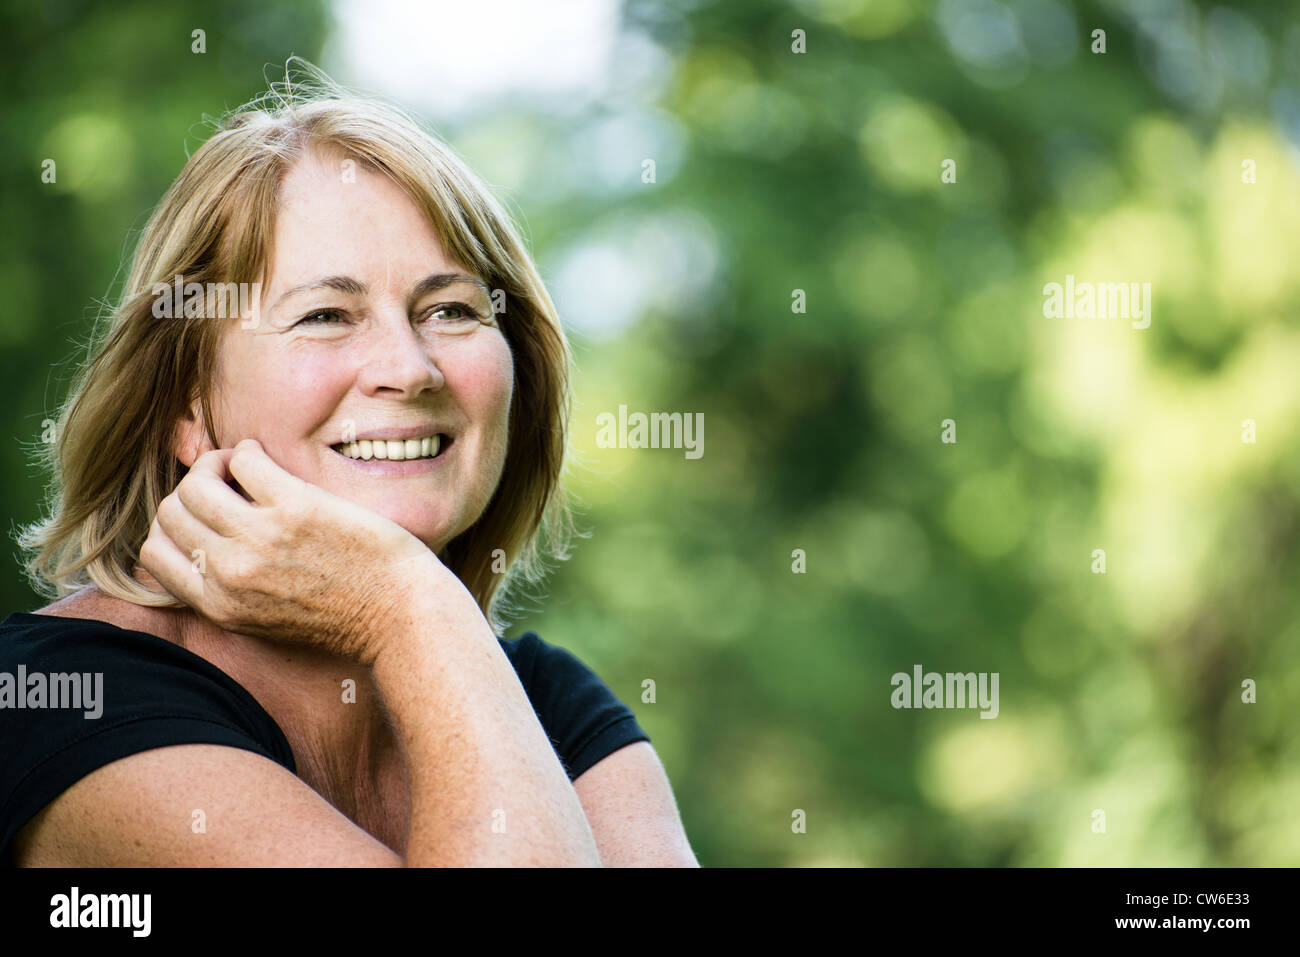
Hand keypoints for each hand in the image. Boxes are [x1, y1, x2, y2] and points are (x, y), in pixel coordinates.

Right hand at [138, 438, 442, 665]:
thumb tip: (188, 545)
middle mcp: (230, 574)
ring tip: (243, 467)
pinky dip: (248, 450)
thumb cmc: (344, 613)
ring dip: (215, 464)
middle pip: (172, 511)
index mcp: (219, 605)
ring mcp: (261, 539)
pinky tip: (266, 458)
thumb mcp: (265, 619)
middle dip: (194, 490)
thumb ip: (226, 590)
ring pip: (197, 482)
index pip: (155, 552)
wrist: (400, 616)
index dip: (177, 524)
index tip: (209, 514)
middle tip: (228, 483)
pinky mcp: (297, 508)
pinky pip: (245, 459)